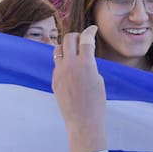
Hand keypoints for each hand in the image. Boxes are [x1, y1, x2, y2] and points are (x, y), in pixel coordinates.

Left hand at [52, 26, 107, 151]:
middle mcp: (70, 66)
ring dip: (67, 46)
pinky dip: (64, 61)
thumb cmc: (96, 104)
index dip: (90, 31)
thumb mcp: (98, 80)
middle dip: (77, 35)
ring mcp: (59, 72)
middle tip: (82, 39)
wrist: (83, 122)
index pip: (86, 39)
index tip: (93, 28)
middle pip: (68, 38)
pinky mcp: (54, 80)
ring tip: (74, 51)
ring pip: (58, 49)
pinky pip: (57, 64)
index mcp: (85, 65)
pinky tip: (71, 70)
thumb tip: (83, 56)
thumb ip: (90, 65)